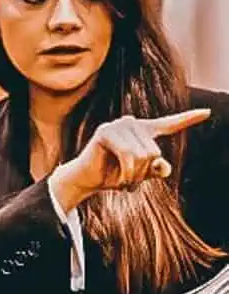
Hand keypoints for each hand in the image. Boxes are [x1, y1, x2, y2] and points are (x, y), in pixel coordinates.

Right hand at [48, 109, 210, 212]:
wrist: (87, 180)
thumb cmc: (112, 175)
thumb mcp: (140, 175)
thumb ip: (156, 169)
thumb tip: (162, 166)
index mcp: (143, 131)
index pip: (169, 125)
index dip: (189, 119)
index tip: (207, 113)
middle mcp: (132, 124)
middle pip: (154, 152)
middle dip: (142, 173)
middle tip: (127, 178)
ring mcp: (118, 125)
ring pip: (143, 156)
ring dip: (133, 175)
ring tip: (121, 178)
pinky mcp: (106, 132)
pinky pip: (128, 157)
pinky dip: (126, 174)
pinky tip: (118, 179)